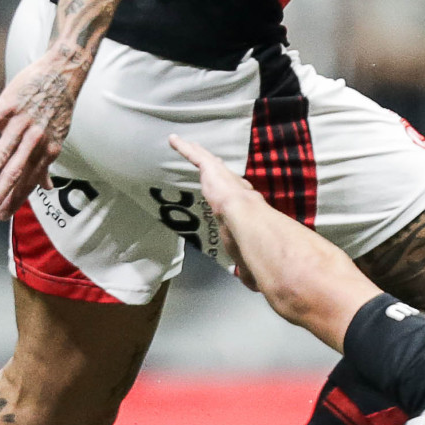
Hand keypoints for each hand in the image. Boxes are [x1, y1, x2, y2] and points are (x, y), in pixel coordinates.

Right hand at [0, 49, 84, 218]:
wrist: (63, 71)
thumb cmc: (58, 107)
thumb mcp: (58, 138)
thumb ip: (47, 164)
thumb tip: (47, 188)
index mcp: (47, 151)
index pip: (28, 181)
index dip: (14, 200)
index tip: (1, 217)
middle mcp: (36, 140)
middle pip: (16, 172)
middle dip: (0, 194)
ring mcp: (22, 122)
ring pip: (3, 151)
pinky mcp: (10, 105)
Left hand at [169, 135, 262, 287]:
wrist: (247, 223)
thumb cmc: (251, 239)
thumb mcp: (246, 256)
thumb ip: (246, 267)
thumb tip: (250, 284)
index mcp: (243, 208)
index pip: (238, 198)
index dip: (235, 195)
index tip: (235, 193)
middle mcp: (234, 189)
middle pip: (223, 177)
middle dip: (217, 171)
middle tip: (212, 165)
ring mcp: (222, 177)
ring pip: (207, 161)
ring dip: (198, 153)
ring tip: (188, 145)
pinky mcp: (211, 168)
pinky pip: (195, 155)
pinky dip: (185, 147)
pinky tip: (173, 140)